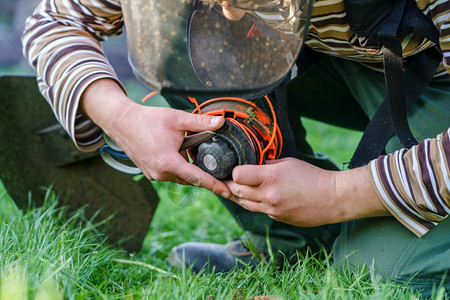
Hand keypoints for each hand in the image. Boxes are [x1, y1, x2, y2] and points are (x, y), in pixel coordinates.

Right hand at [80, 79, 231, 196]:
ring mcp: (154, 175)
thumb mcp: (177, 119)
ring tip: (200, 159)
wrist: (122, 122)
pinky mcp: (150, 173)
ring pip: (180, 177)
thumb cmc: (148, 120)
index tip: (228, 192)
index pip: (197, 178)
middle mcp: (161, 173)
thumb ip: (200, 122)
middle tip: (222, 175)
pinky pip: (170, 175)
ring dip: (190, 171)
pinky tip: (183, 156)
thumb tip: (222, 121)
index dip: (215, 185)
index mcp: (169, 163)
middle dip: (205, 177)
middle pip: (190, 179)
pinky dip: (179, 169)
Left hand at [224, 157, 388, 226]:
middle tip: (228, 180)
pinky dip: (255, 203)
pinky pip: (259, 210)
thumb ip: (268, 165)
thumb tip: (253, 165)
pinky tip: (258, 197)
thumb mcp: (288, 163)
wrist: (332, 198)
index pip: (238, 175)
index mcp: (271, 177)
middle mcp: (268, 195)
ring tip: (236, 189)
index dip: (235, 172)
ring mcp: (272, 210)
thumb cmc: (312, 176)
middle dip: (231, 185)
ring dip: (239, 197)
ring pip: (244, 204)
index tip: (237, 169)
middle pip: (237, 191)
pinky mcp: (277, 218)